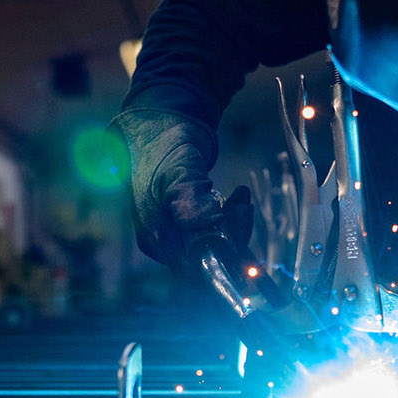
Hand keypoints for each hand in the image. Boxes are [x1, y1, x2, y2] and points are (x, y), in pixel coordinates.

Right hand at [113, 109, 239, 266]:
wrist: (156, 131)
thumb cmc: (162, 148)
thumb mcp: (177, 168)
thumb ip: (188, 196)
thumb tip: (209, 223)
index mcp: (155, 237)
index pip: (196, 266)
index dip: (223, 250)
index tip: (236, 216)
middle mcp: (164, 243)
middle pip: (208, 260)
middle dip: (233, 235)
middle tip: (242, 203)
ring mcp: (175, 236)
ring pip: (215, 248)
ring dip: (235, 225)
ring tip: (241, 197)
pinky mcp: (186, 227)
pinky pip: (215, 236)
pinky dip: (231, 220)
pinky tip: (238, 197)